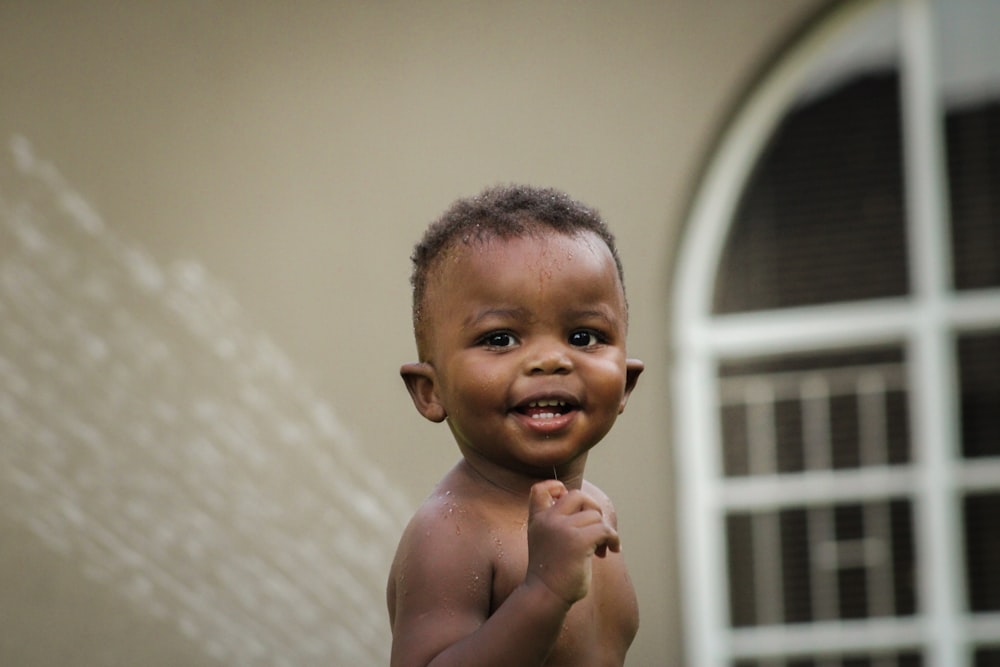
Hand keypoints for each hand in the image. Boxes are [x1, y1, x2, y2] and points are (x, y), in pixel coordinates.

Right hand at [524, 479, 619, 605]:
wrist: (545, 596)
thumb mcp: (546, 542)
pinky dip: (613, 538)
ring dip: (604, 531)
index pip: (540, 489)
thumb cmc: (551, 574)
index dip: (555, 486)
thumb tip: (590, 510)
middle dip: (592, 508)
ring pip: (595, 515)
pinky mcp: (578, 541)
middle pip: (576, 495)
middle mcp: (548, 520)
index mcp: (537, 520)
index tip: (567, 499)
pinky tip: (611, 549)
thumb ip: (558, 524)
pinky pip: (605, 529)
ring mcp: (562, 529)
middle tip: (596, 528)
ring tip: (600, 550)